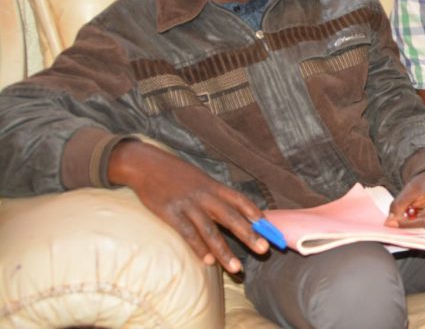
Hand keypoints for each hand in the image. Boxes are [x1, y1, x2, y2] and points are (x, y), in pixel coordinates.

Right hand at [107, 141, 267, 272]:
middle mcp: (205, 195)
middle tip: (264, 249)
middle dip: (249, 234)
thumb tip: (234, 211)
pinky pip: (188, 233)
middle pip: (231, 217)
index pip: (240, 199)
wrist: (147, 165)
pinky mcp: (170, 213)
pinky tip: (208, 261)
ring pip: (210, 231)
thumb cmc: (177, 174)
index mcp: (214, 186)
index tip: (269, 227)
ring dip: (225, 251)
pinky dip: (199, 248)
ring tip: (236, 268)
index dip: (255, 213)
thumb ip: (215, 195)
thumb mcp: (200, 179)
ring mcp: (188, 205)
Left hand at [385, 170, 424, 228]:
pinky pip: (422, 233)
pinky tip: (404, 223)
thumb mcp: (410, 189)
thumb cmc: (423, 184)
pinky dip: (411, 229)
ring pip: (421, 234)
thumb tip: (389, 222)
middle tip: (391, 226)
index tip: (392, 224)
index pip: (424, 220)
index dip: (407, 224)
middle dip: (406, 230)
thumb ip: (399, 205)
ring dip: (407, 230)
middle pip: (424, 232)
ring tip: (398, 221)